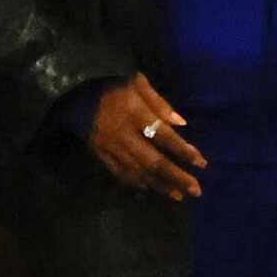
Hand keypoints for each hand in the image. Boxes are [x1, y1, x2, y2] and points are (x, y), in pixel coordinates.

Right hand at [82, 72, 202, 199]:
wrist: (74, 89)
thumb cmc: (112, 82)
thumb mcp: (138, 82)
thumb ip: (160, 103)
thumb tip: (182, 123)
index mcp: (135, 112)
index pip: (165, 137)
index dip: (184, 151)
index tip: (202, 163)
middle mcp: (123, 133)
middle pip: (153, 161)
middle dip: (176, 177)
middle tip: (196, 190)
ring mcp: (109, 146)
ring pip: (137, 172)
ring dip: (159, 185)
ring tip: (178, 195)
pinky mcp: (98, 153)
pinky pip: (119, 173)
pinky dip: (135, 182)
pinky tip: (149, 188)